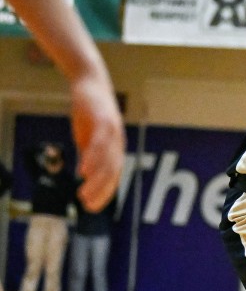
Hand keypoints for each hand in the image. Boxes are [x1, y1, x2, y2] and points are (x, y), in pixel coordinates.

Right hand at [70, 73, 123, 212]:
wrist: (90, 83)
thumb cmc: (90, 112)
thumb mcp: (88, 136)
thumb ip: (89, 154)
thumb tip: (85, 174)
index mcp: (115, 147)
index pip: (114, 175)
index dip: (105, 192)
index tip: (93, 207)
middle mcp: (118, 141)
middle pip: (112, 172)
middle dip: (101, 191)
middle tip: (88, 206)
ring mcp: (112, 130)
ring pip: (107, 160)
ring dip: (96, 180)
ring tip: (83, 193)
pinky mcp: (103, 120)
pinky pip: (99, 143)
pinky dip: (92, 158)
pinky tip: (83, 170)